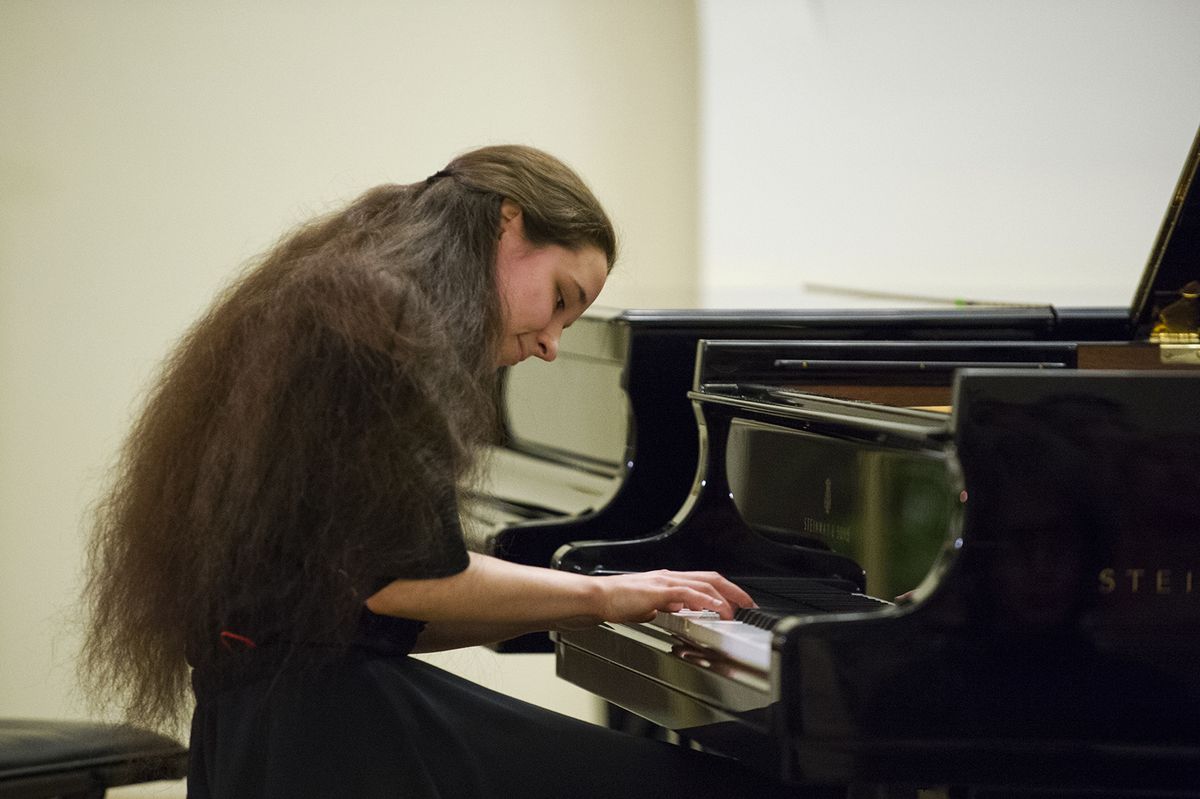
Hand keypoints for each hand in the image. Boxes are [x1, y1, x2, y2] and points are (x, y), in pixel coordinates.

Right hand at [591, 569, 754, 624]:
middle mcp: (670, 577)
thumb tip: (678, 614)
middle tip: (748, 604)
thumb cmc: (616, 602)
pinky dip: (706, 601)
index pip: (703, 580)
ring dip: (724, 598)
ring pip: (704, 584)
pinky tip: (716, 609)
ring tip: (735, 611)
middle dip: (733, 591)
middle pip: (711, 578)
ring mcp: (665, 583)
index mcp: (668, 580)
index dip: (724, 590)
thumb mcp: (648, 605)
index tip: (736, 601)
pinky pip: (689, 594)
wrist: (598, 597)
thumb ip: (665, 607)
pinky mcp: (659, 592)